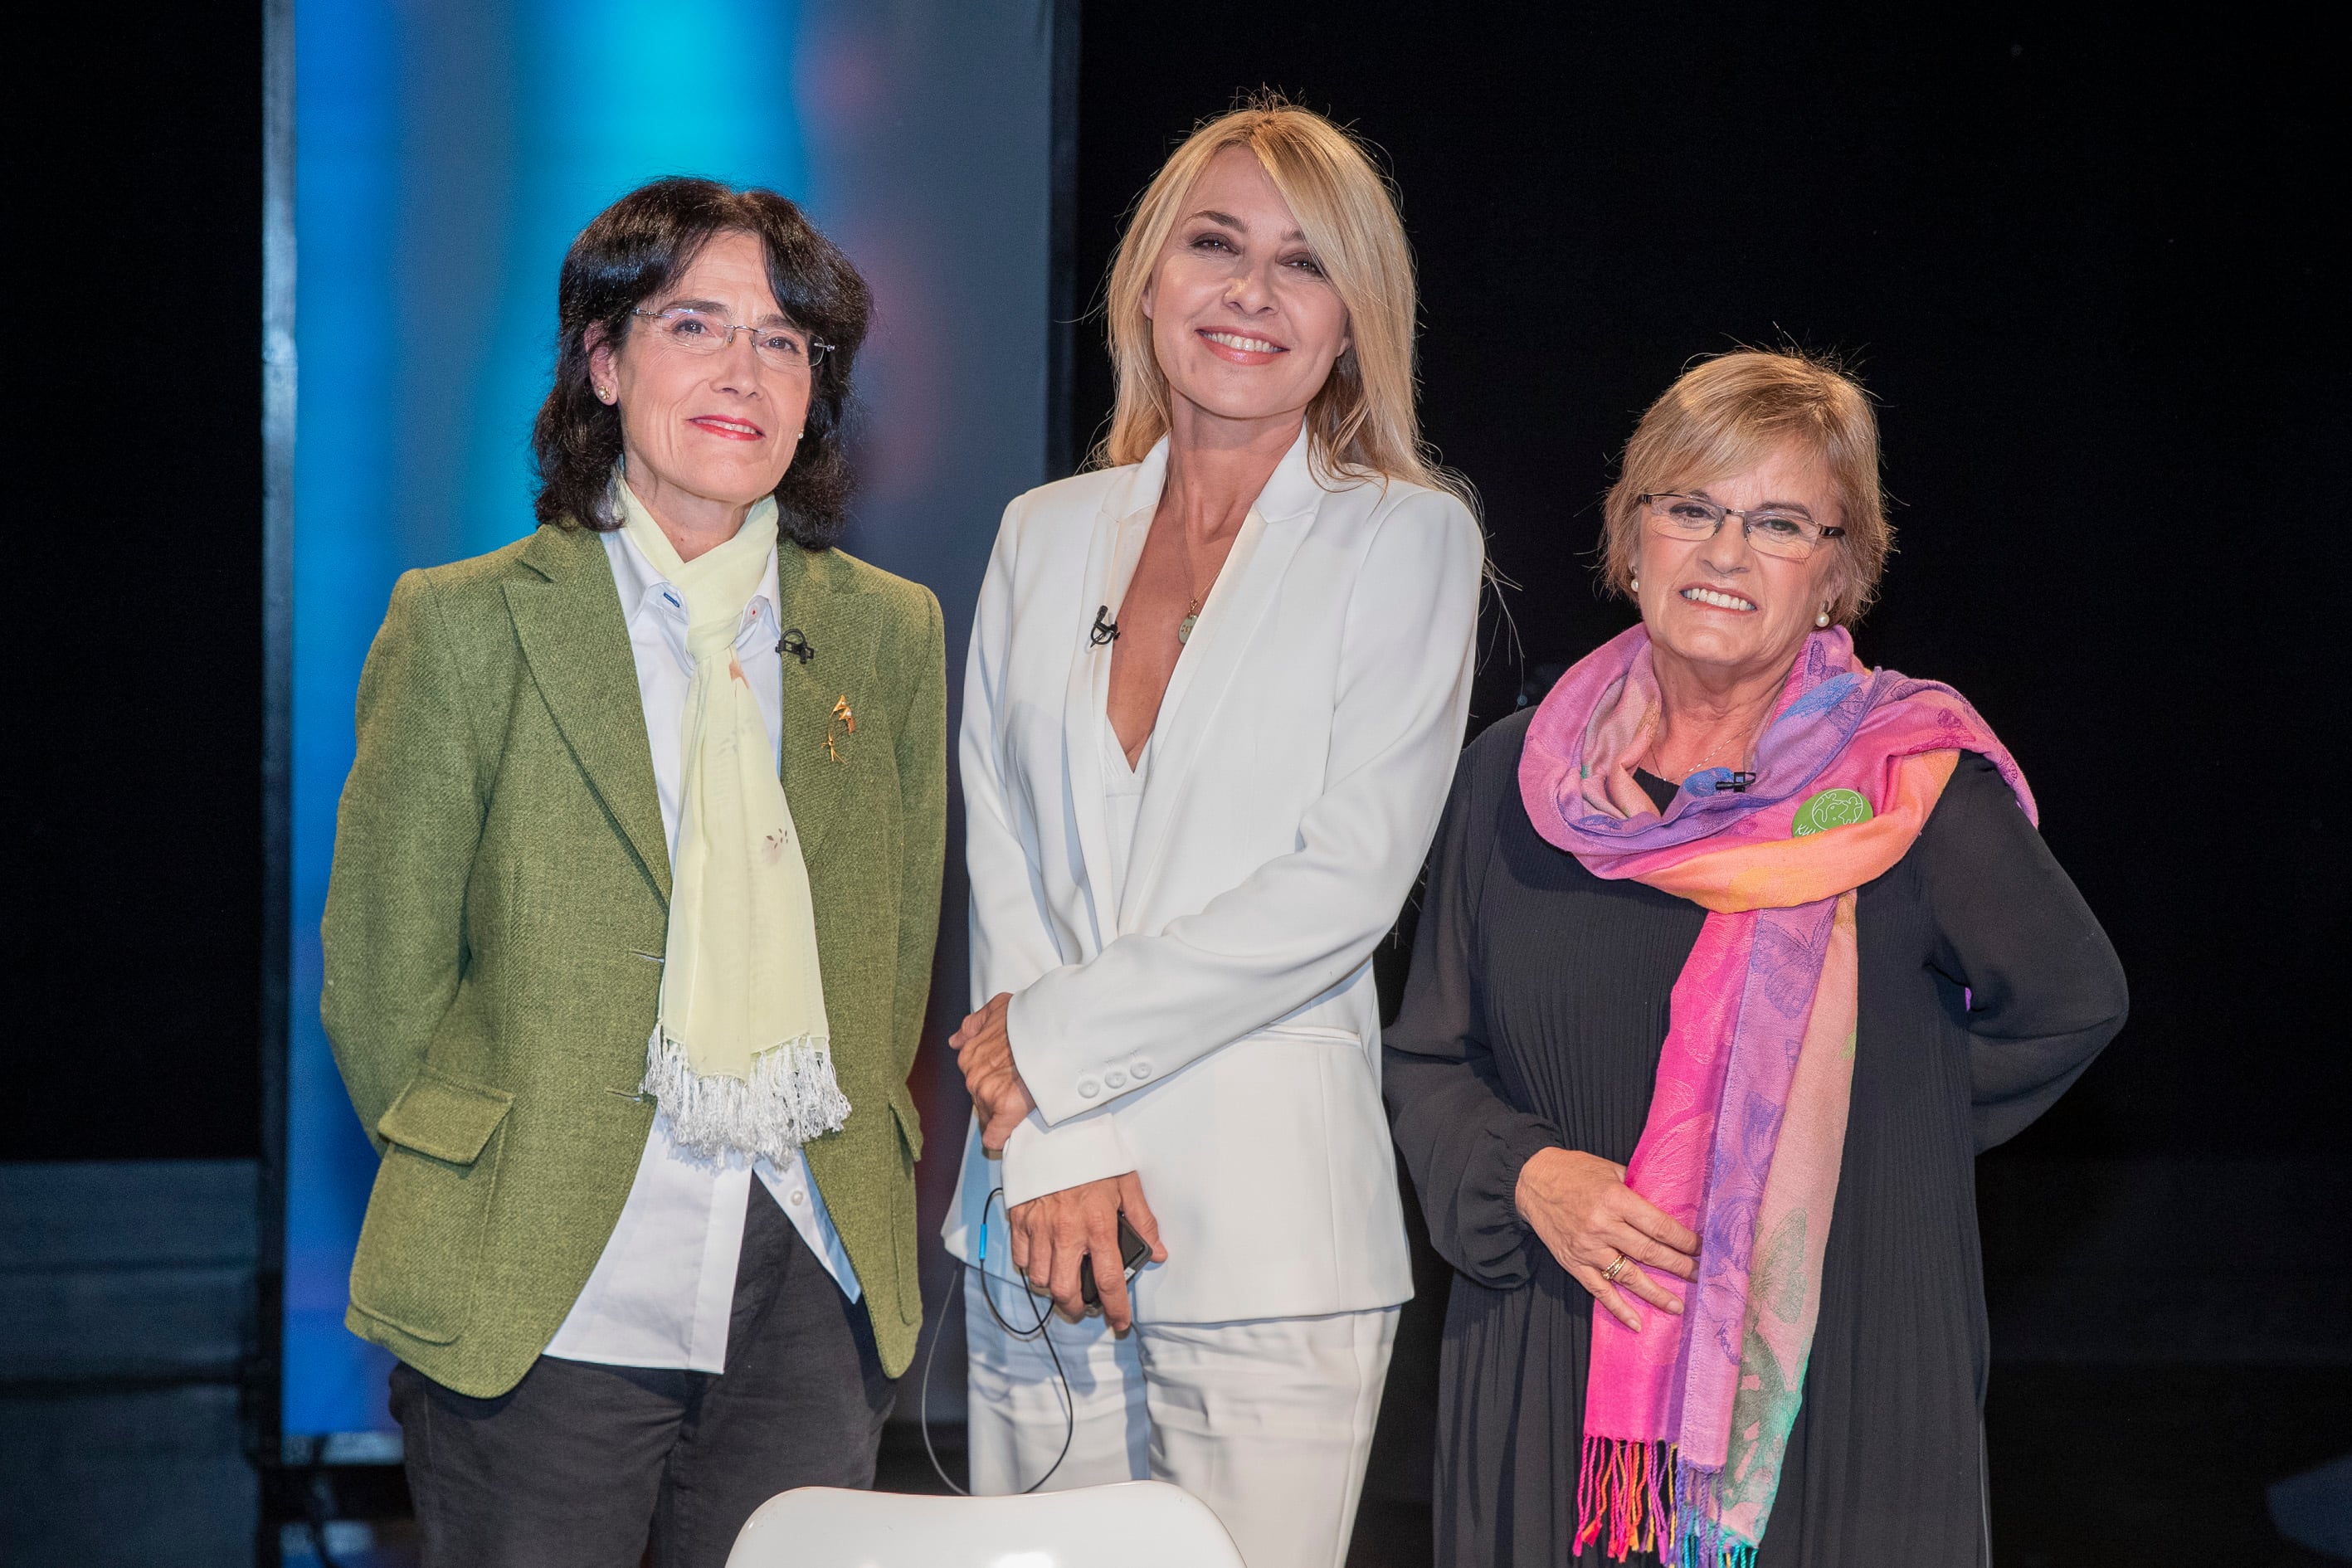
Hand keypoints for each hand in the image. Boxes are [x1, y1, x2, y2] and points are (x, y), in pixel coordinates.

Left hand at [950, 992, 1034, 1156]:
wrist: (1050, 1027)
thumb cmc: (1028, 1016)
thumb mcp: (995, 1009)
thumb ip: (972, 1025)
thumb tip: (955, 1041)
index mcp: (969, 1055)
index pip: (974, 1081)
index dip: (991, 1083)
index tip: (1005, 1083)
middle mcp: (973, 1076)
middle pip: (981, 1100)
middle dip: (997, 1098)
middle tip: (1019, 1092)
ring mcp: (986, 1094)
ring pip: (988, 1116)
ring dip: (1002, 1115)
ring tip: (1023, 1107)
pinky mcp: (1004, 1110)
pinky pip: (994, 1136)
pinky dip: (1000, 1139)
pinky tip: (1006, 1139)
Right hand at [1006, 1172, 1167, 1331]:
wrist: (1055, 1129)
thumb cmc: (1093, 1156)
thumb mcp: (1126, 1183)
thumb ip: (1143, 1221)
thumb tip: (1159, 1253)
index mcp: (1098, 1225)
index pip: (1109, 1280)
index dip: (1116, 1308)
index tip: (1119, 1323)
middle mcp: (1066, 1232)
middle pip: (1064, 1290)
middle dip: (1075, 1307)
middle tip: (1084, 1306)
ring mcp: (1039, 1227)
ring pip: (1039, 1278)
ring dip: (1052, 1287)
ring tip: (1064, 1280)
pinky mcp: (1019, 1219)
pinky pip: (1021, 1258)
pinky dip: (1031, 1266)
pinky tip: (1044, 1259)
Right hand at [1514, 1147, 1699, 1331]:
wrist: (1530, 1182)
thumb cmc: (1574, 1171)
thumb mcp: (1609, 1170)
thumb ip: (1636, 1188)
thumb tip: (1666, 1205)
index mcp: (1615, 1199)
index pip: (1658, 1226)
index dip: (1683, 1240)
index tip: (1700, 1249)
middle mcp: (1603, 1226)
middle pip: (1649, 1252)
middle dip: (1678, 1267)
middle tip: (1698, 1276)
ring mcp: (1588, 1248)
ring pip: (1629, 1276)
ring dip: (1656, 1293)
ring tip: (1677, 1305)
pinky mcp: (1573, 1263)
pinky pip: (1599, 1291)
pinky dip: (1618, 1308)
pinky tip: (1637, 1323)